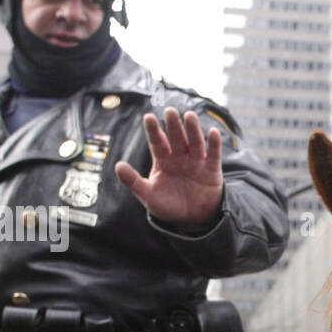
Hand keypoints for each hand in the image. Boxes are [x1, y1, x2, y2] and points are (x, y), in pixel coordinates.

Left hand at [115, 107, 223, 226]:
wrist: (191, 220)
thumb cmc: (168, 206)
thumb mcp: (148, 196)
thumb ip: (133, 181)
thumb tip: (117, 165)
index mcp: (163, 161)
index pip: (157, 142)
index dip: (153, 131)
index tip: (148, 118)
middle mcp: (179, 158)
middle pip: (176, 138)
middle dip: (173, 125)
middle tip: (169, 111)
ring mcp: (196, 162)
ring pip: (195, 142)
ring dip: (193, 129)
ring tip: (190, 116)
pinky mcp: (211, 170)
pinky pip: (213, 155)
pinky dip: (214, 144)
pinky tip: (213, 132)